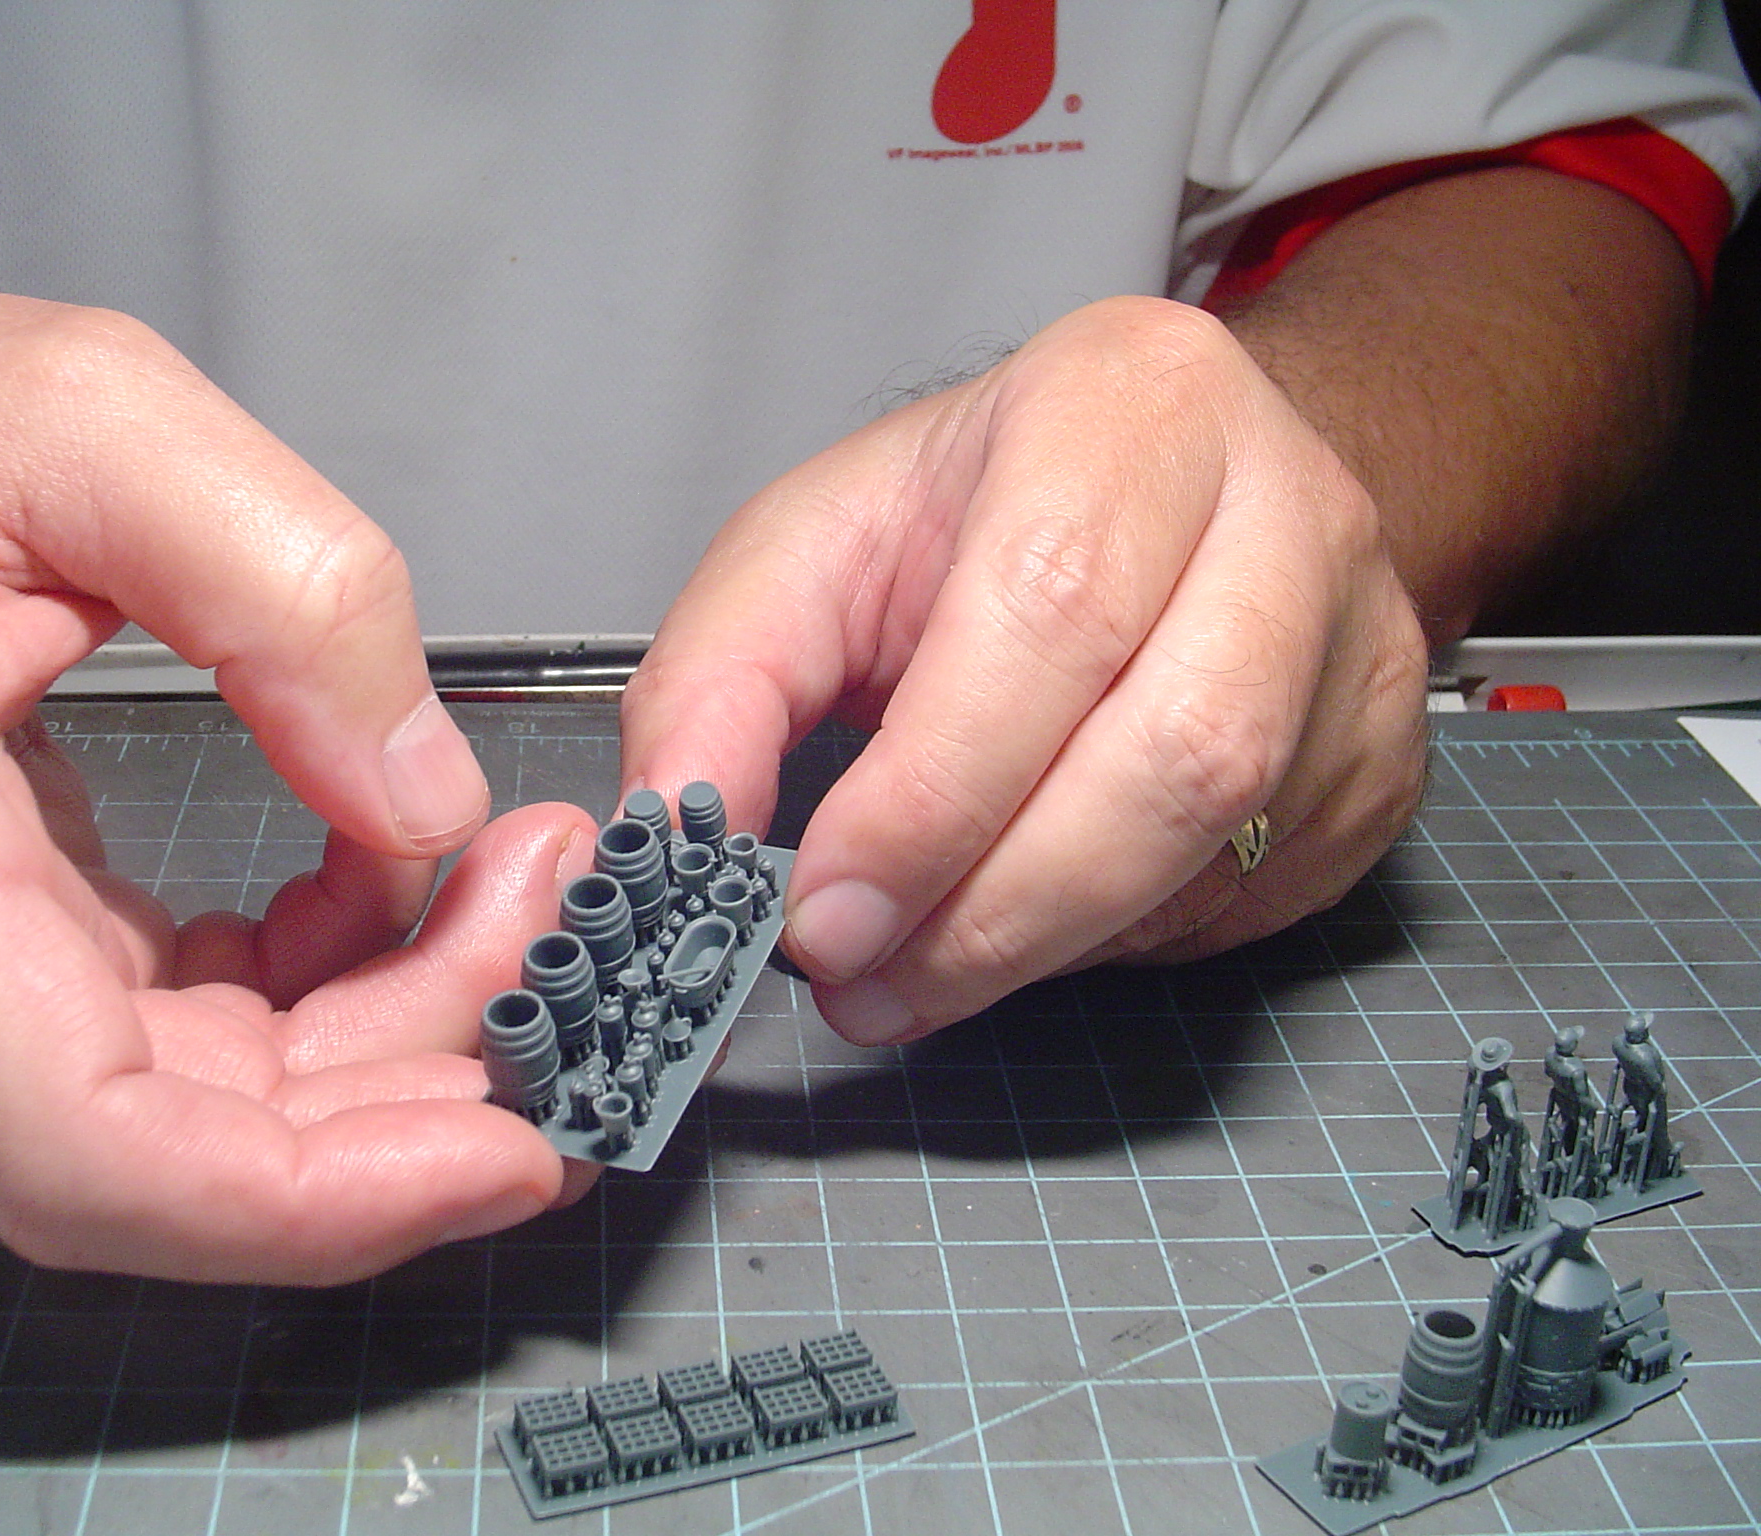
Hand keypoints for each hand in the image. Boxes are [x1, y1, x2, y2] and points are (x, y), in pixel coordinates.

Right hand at [0, 286, 586, 1280]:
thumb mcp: (96, 417)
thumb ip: (289, 593)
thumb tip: (426, 803)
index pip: (88, 1146)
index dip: (315, 1197)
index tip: (503, 1147)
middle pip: (191, 1151)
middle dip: (415, 1083)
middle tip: (564, 944)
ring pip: (209, 1102)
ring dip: (393, 1027)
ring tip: (518, 885)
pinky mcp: (8, 945)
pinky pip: (191, 1030)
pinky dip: (325, 984)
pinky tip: (395, 878)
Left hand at [622, 296, 1428, 1044]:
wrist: (1169, 493)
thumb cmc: (982, 514)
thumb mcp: (810, 547)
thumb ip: (718, 678)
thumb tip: (676, 833)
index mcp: (1127, 405)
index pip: (1049, 613)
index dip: (932, 795)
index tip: (822, 913)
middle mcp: (1282, 507)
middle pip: (1173, 749)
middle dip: (997, 908)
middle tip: (869, 982)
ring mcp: (1358, 637)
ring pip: (1223, 840)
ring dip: (1050, 942)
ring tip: (924, 968)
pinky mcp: (1380, 753)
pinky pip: (1254, 893)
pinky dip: (1121, 937)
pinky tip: (1041, 908)